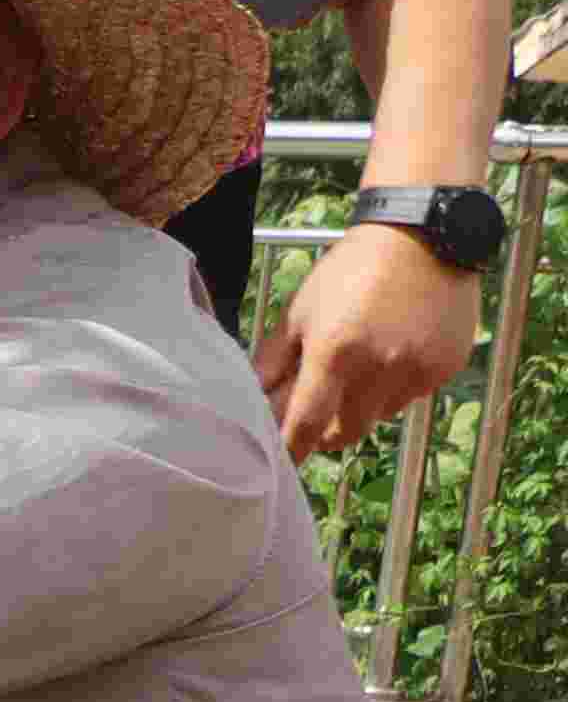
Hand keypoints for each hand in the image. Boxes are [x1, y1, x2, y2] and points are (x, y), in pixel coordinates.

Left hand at [253, 226, 483, 459]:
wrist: (421, 237)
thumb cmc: (349, 272)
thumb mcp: (298, 311)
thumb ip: (273, 362)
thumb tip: (255, 402)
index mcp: (335, 352)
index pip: (306, 424)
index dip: (291, 449)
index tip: (280, 464)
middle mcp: (380, 367)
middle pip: (345, 431)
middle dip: (325, 430)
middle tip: (318, 410)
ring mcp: (418, 369)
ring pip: (379, 416)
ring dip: (362, 406)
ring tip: (360, 364)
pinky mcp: (445, 367)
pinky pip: (411, 396)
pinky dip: (395, 387)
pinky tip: (393, 352)